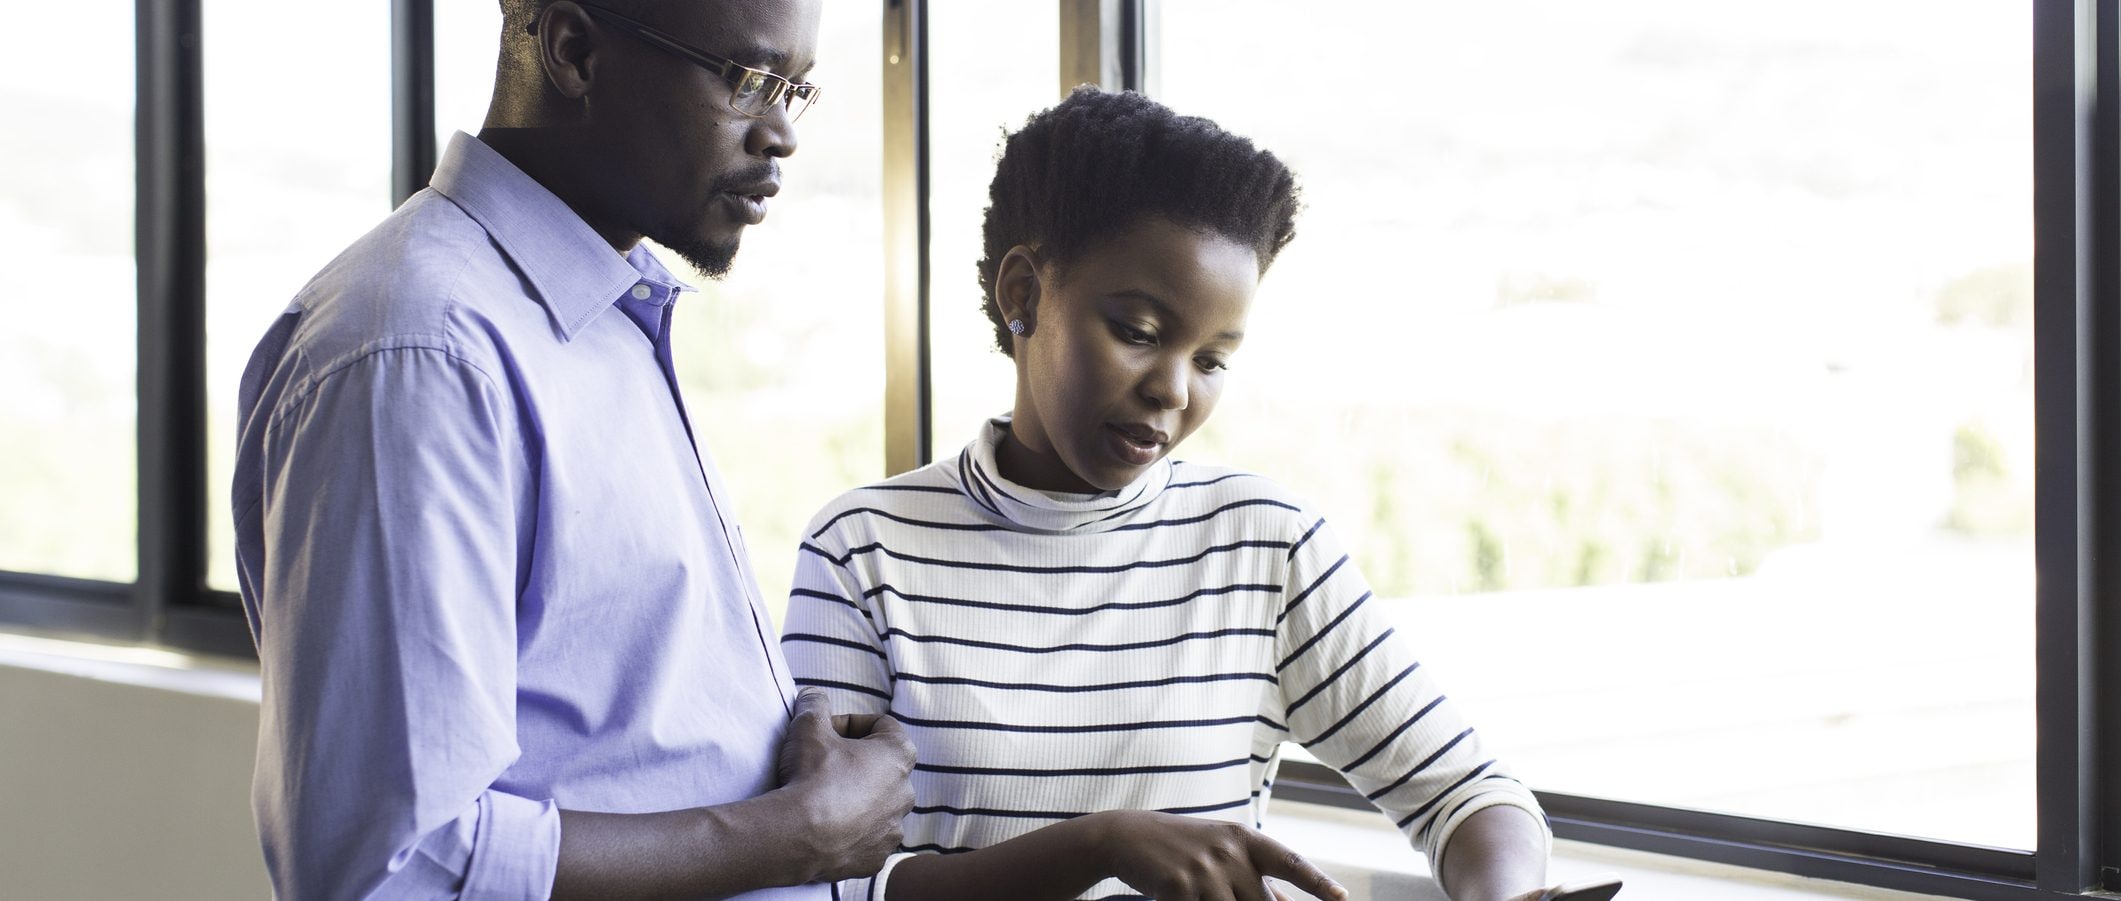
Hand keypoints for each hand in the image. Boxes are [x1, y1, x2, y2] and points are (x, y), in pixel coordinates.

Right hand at [774, 688, 917, 882]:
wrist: (798, 835)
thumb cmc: (811, 776)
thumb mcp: (809, 726)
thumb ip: (815, 704)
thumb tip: (814, 696)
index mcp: (899, 755)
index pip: (882, 725)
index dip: (850, 723)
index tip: (826, 732)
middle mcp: (906, 792)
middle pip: (881, 766)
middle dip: (854, 761)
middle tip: (822, 764)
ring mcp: (893, 828)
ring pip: (877, 805)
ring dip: (856, 798)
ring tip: (823, 798)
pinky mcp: (877, 858)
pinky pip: (867, 838)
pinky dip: (851, 831)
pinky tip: (826, 827)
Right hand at [1091, 809, 1346, 900]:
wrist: (1128, 835)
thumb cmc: (1182, 846)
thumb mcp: (1221, 851)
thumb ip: (1253, 877)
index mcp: (1245, 839)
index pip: (1290, 863)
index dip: (1318, 883)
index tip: (1342, 897)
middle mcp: (1230, 851)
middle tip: (1231, 899)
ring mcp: (1205, 869)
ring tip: (1202, 896)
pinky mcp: (1179, 887)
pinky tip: (1182, 899)